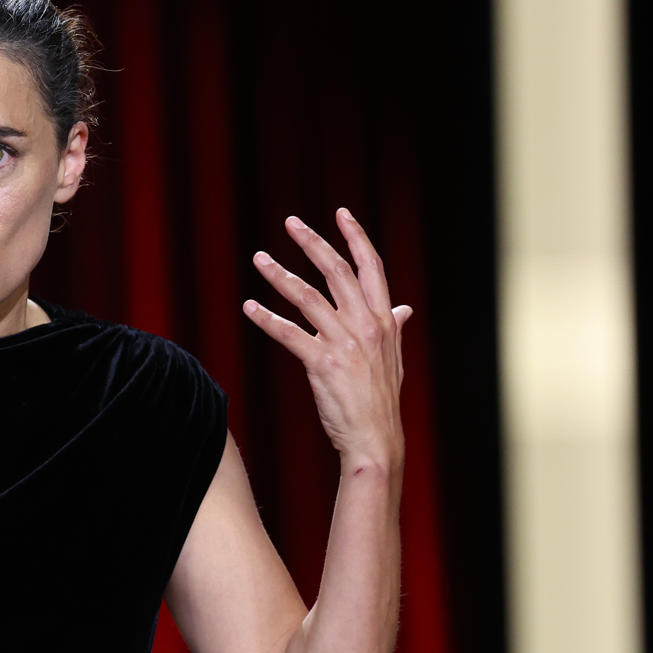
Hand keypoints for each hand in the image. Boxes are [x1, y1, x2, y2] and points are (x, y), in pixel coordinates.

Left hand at [244, 208, 411, 468]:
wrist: (375, 438)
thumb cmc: (380, 400)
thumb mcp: (394, 359)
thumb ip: (395, 329)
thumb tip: (404, 309)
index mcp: (384, 320)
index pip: (371, 268)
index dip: (356, 238)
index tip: (340, 214)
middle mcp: (366, 325)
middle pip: (336, 272)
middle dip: (312, 243)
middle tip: (290, 224)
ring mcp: (345, 343)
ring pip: (308, 297)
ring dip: (280, 275)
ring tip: (259, 258)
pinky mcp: (322, 363)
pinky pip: (289, 334)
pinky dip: (266, 319)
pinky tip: (248, 307)